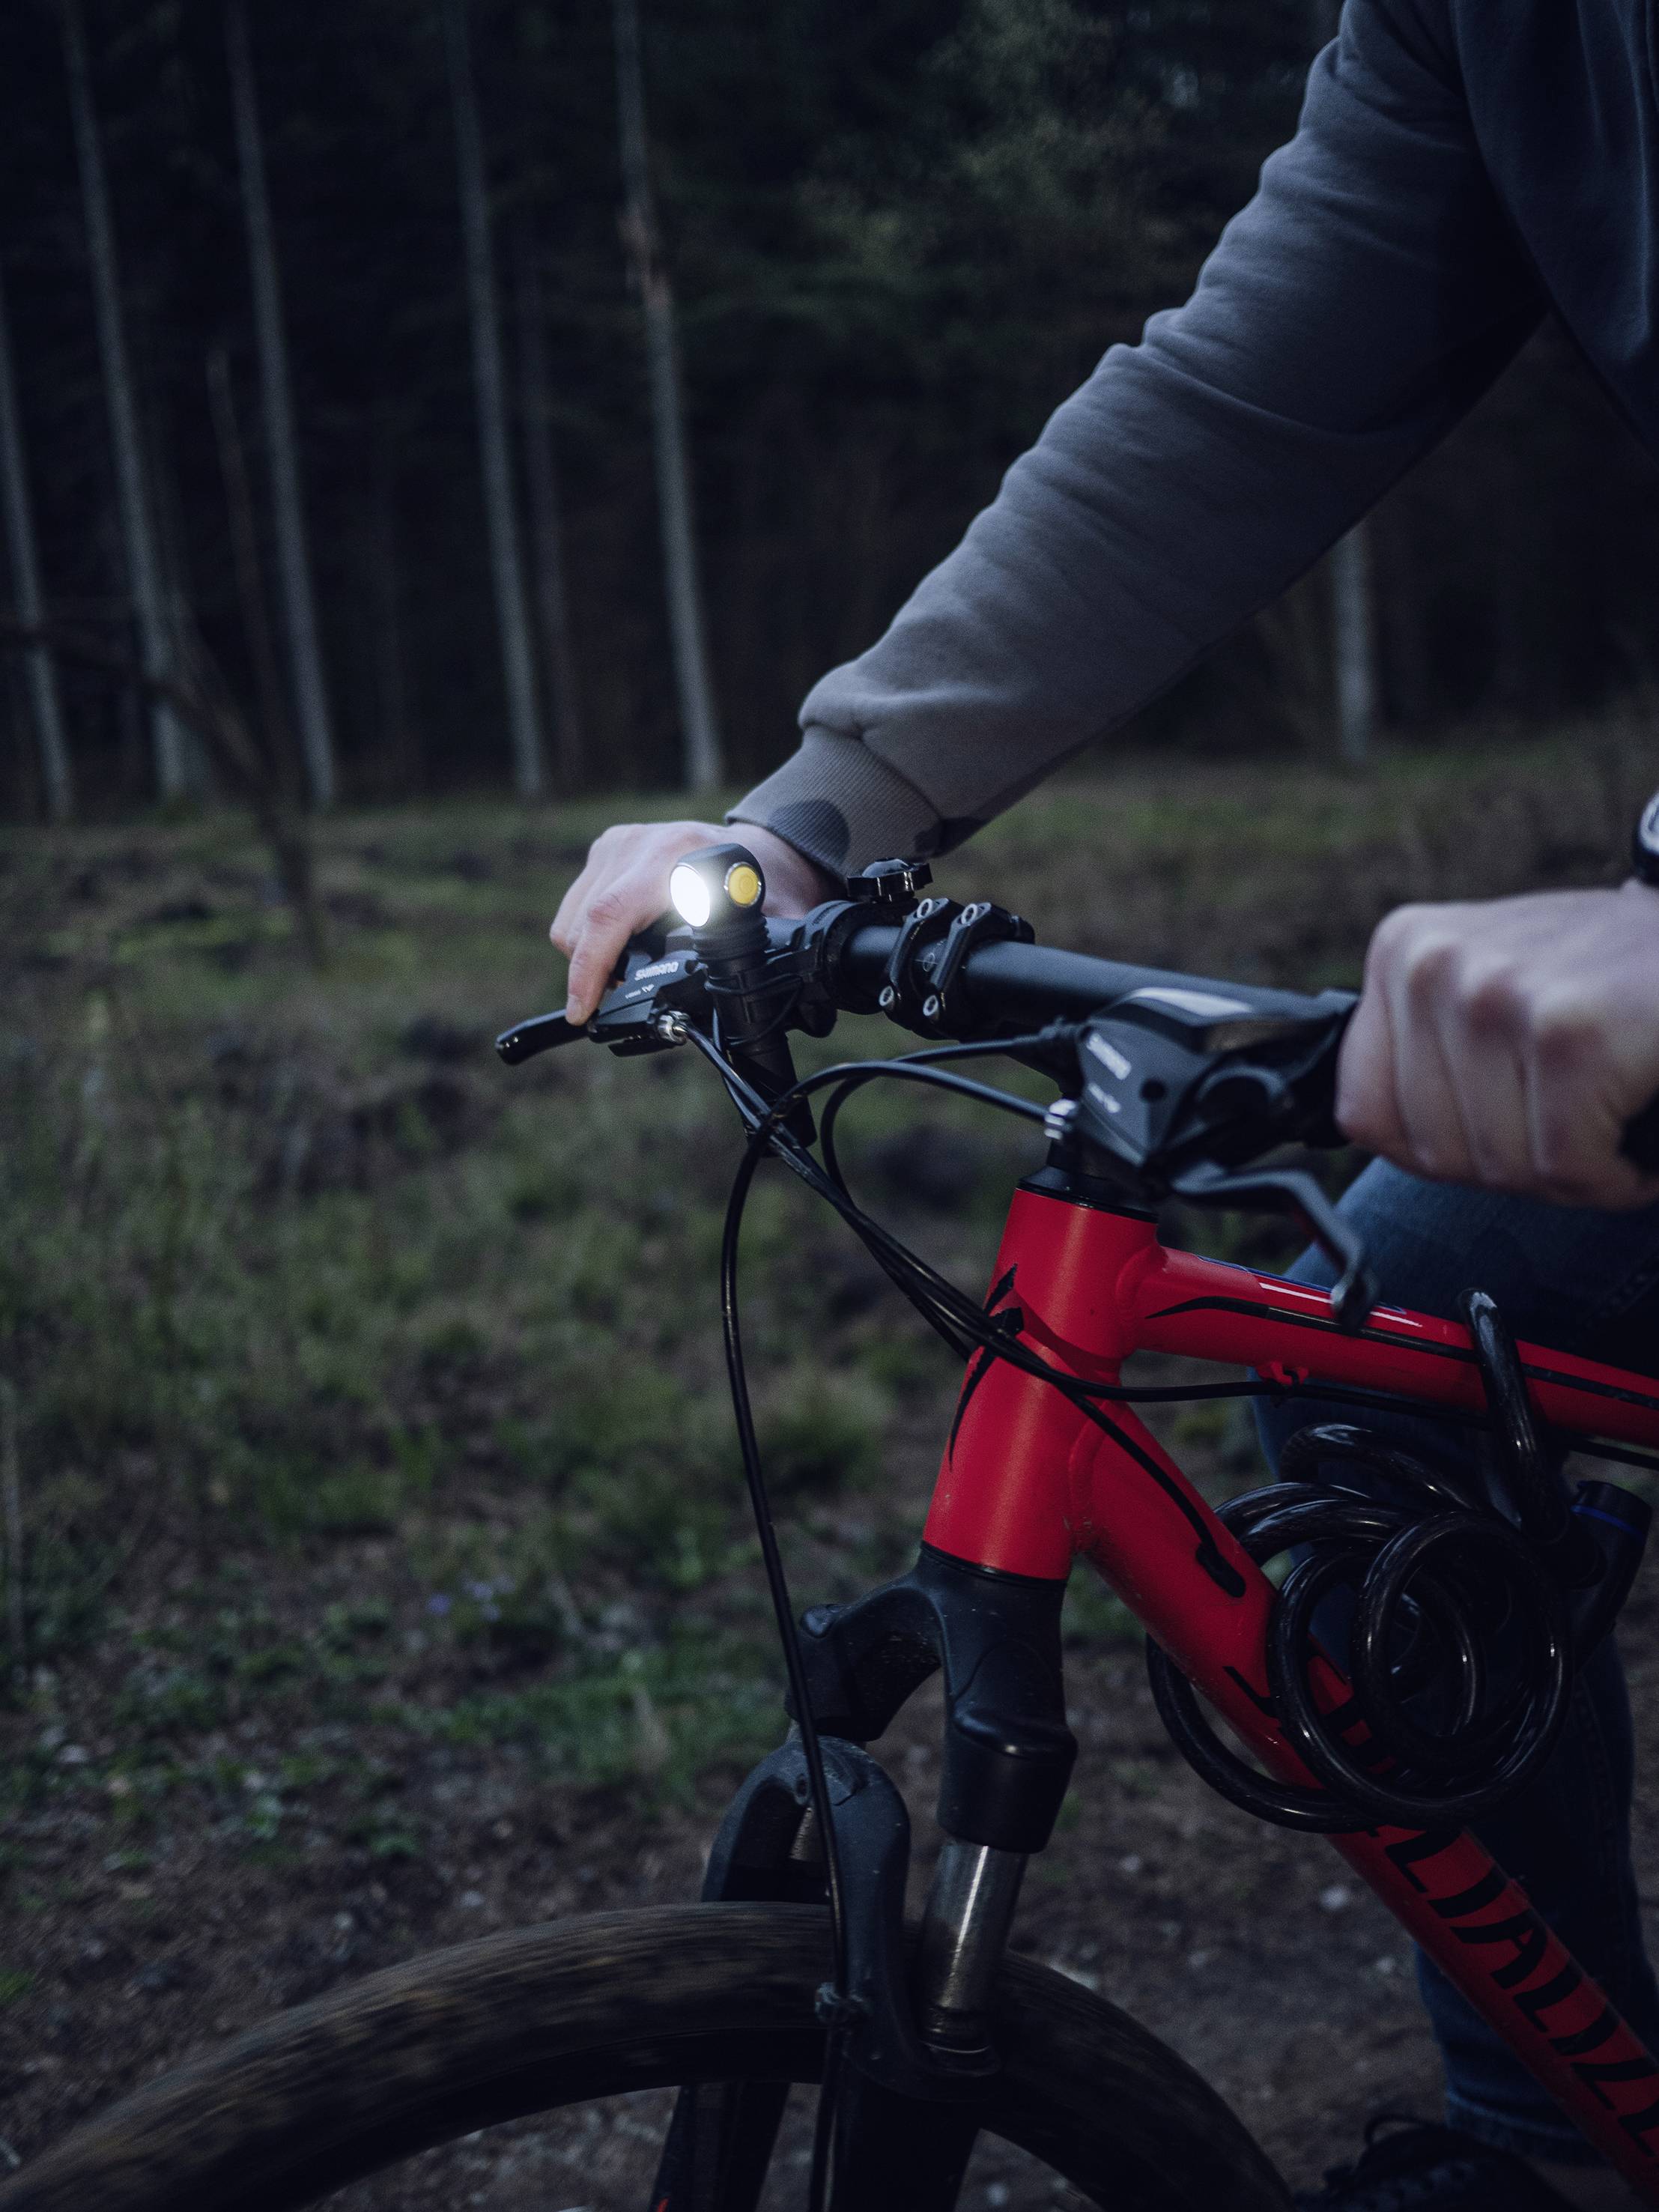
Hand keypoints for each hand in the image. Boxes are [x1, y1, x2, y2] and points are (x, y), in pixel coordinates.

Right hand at [551, 820, 836, 1022]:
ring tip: (623, 974)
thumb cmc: (764, 885)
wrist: (758, 846)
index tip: (582, 1009)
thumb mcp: (768, 918)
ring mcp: (616, 845)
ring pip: (570, 920)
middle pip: (582, 925)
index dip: (591, 966)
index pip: (609, 915)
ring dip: (587, 958)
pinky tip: (619, 949)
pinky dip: (587, 938)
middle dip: (592, 974)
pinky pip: (575, 906)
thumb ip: (753, 950)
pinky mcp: (605, 850)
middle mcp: (636, 845)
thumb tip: (748, 992)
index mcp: (673, 857)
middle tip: (620, 998)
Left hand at [1336, 881, 1658, 1208]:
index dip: (1444, 1150)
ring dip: (1571, 1174)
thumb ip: (1424, 1057)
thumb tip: (1357, 1132)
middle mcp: (1435, 964)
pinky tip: (1637, 1134)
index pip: (1362, 1114)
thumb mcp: (1494, 994)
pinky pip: (1565, 1169)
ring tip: (1609, 1119)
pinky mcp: (1568, 1035)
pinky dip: (1615, 1178)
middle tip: (1575, 1124)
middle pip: (1433, 1152)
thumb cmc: (1618, 984)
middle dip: (1515, 1164)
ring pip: (1498, 1167)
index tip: (1507, 1123)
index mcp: (1404, 952)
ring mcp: (1495, 994)